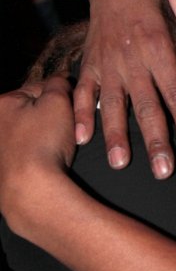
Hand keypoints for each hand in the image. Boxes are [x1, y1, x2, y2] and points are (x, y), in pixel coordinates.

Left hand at [0, 77, 76, 234]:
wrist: (32, 190)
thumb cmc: (42, 145)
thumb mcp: (58, 102)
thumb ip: (59, 84)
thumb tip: (60, 80)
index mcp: (2, 103)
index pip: (38, 87)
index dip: (60, 94)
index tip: (74, 102)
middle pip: (31, 111)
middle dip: (50, 116)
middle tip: (67, 127)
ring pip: (28, 132)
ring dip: (43, 135)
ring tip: (58, 146)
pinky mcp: (2, 168)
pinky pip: (25, 152)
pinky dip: (37, 153)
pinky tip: (47, 160)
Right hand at [74, 0, 175, 178]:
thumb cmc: (160, 8)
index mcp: (162, 51)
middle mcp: (135, 60)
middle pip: (148, 106)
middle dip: (155, 140)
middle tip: (163, 171)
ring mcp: (110, 63)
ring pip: (113, 104)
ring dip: (116, 135)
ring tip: (121, 163)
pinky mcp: (90, 63)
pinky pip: (82, 91)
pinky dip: (79, 114)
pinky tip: (80, 139)